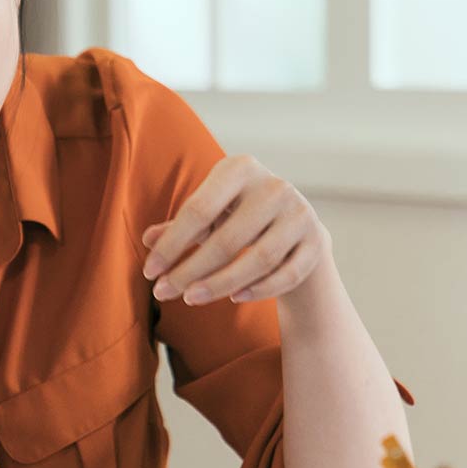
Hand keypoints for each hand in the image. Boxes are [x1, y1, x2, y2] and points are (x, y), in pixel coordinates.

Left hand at [140, 155, 330, 305]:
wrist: (294, 222)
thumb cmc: (238, 216)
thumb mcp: (209, 214)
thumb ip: (180, 227)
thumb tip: (148, 240)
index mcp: (239, 168)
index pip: (198, 209)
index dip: (171, 244)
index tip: (149, 272)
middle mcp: (274, 186)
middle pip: (227, 240)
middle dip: (191, 271)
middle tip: (164, 293)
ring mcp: (300, 213)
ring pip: (258, 260)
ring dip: (220, 284)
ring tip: (191, 299)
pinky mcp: (317, 241)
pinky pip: (286, 274)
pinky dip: (259, 289)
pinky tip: (233, 298)